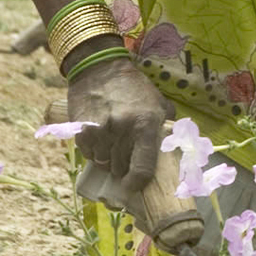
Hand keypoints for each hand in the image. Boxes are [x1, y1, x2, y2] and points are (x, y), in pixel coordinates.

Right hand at [69, 57, 168, 187]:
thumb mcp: (157, 103)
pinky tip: (99, 138)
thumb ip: (166, 127)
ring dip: (107, 160)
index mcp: (146, 125)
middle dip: (123, 168)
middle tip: (125, 156)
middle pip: (120, 169)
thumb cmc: (133, 88)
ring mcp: (100, 131)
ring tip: (112, 144)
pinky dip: (93, 152)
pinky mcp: (81, 130)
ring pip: (103, 164)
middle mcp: (123, 130)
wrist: (99, 69)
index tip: (133, 187)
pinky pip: (88, 155)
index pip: (142, 168)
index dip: (137, 184)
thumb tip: (174, 150)